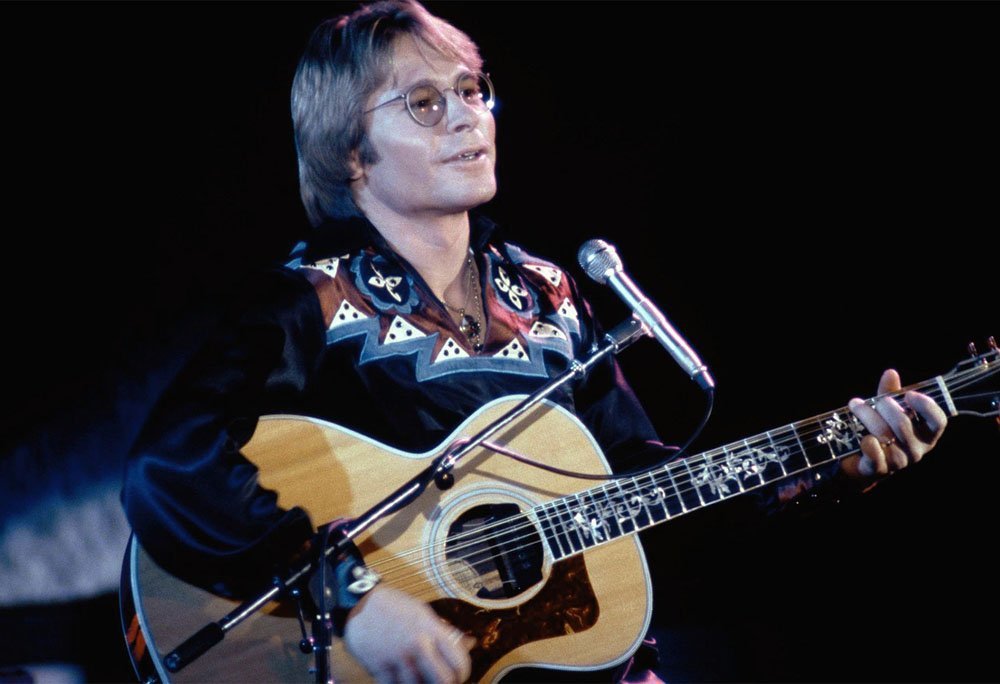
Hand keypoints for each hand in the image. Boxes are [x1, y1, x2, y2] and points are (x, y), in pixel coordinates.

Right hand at [344, 584, 473, 682]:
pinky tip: (400, 678)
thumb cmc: (394, 606)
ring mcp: (398, 656)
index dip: (462, 674)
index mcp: (431, 628)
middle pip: (443, 680)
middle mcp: (417, 643)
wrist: (360, 604)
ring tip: (418, 678)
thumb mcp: (423, 612)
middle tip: (441, 682)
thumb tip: (470, 644)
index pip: (459, 661)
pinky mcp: (379, 667)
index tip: (458, 676)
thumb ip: (445, 631)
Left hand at [842, 369, 947, 483]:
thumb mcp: (886, 410)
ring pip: (884, 435)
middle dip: (884, 406)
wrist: (859, 459)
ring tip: (855, 405)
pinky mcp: (879, 469)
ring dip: (867, 416)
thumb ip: (890, 393)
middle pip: (903, 424)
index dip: (927, 407)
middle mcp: (917, 449)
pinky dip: (867, 443)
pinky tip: (862, 437)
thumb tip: (891, 373)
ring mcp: (899, 461)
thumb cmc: (880, 429)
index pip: (938, 422)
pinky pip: (874, 454)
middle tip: (871, 401)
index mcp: (926, 434)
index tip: (910, 394)